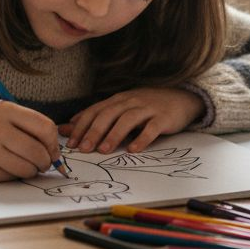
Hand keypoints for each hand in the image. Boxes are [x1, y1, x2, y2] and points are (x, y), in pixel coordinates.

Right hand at [0, 102, 60, 182]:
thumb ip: (23, 127)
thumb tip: (54, 150)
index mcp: (4, 109)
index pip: (46, 127)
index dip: (53, 144)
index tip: (52, 151)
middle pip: (39, 151)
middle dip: (45, 162)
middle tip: (40, 164)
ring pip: (27, 168)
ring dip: (29, 171)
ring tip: (20, 165)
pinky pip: (9, 177)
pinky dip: (11, 176)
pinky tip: (0, 167)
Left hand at [60, 88, 203, 154]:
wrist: (181, 98)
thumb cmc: (146, 106)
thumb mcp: (120, 108)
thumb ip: (96, 117)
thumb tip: (68, 127)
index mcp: (118, 100)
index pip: (95, 111)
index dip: (82, 126)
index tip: (71, 143)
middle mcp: (131, 101)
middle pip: (109, 114)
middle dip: (94, 132)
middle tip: (84, 149)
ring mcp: (148, 108)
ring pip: (128, 120)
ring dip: (114, 135)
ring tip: (104, 150)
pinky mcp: (164, 118)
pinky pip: (152, 128)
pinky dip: (142, 139)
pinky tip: (133, 149)